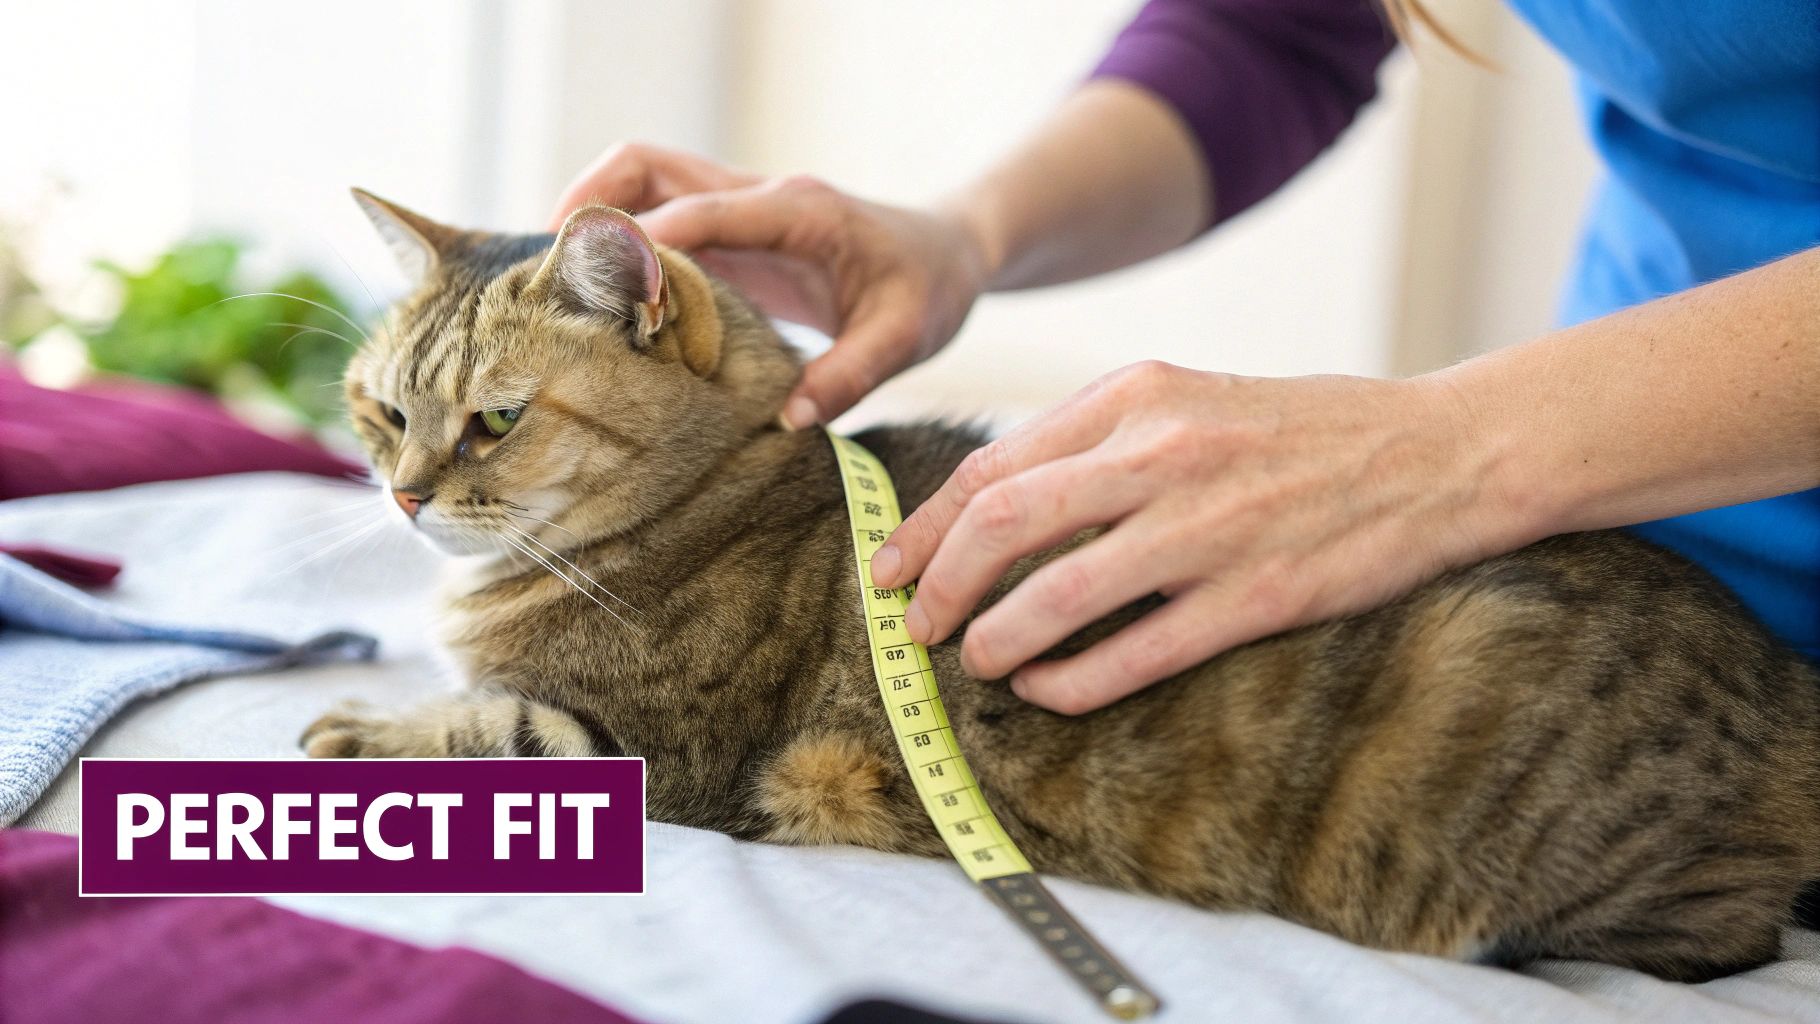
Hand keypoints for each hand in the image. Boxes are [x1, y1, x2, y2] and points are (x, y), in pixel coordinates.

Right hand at [551, 143, 991, 426]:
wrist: (948, 255)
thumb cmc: (930, 290)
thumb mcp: (906, 339)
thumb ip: (851, 376)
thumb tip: (789, 420)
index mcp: (800, 210)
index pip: (705, 210)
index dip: (649, 243)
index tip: (602, 288)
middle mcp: (761, 195)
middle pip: (649, 166)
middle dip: (591, 204)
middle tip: (549, 270)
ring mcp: (741, 208)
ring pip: (644, 180)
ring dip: (593, 215)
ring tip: (554, 281)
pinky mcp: (732, 232)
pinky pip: (660, 218)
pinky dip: (619, 241)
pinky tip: (597, 296)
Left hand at [869, 361, 1517, 713]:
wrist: (1437, 452)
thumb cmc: (1301, 429)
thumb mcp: (1189, 397)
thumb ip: (1097, 438)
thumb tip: (994, 501)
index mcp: (1137, 394)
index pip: (991, 466)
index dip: (926, 528)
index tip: (894, 569)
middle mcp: (1162, 452)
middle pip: (1003, 523)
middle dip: (938, 585)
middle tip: (916, 626)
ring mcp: (1210, 526)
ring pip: (1058, 593)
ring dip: (995, 639)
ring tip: (976, 662)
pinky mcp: (1256, 595)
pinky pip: (1136, 652)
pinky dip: (1072, 680)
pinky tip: (1045, 689)